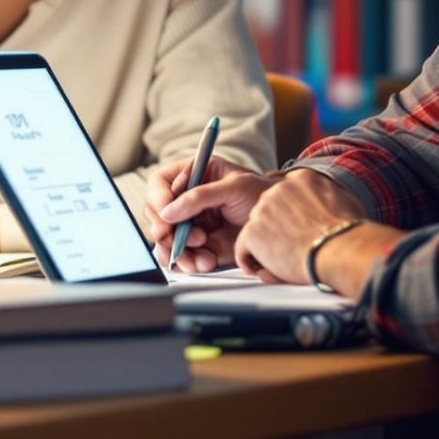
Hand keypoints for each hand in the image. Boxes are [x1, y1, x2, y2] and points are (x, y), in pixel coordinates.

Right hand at [149, 157, 272, 272]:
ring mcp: (192, 223)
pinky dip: (189, 263)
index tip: (165, 216)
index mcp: (194, 174)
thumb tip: (168, 212)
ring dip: (178, 252)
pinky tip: (205, 263)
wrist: (281, 224)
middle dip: (167, 231)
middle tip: (182, 240)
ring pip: (166, 239)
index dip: (157, 198)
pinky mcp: (199, 246)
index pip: (160, 182)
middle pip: (157, 213)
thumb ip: (199, 197)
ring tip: (199, 258)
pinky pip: (182, 256)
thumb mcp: (234, 187)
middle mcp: (187, 199)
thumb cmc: (262, 195)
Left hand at [231, 170, 370, 285]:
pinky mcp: (252, 233)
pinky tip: (262, 270)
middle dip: (275, 229)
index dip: (287, 213)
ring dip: (265, 246)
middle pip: (268, 210)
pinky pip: (243, 249)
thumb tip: (327, 202)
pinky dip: (250, 261)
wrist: (341, 249)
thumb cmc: (349, 232)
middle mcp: (278, 190)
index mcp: (301, 179)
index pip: (285, 192)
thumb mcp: (344, 200)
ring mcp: (262, 210)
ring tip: (282, 262)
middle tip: (289, 247)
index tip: (293, 227)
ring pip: (256, 230)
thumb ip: (327, 196)